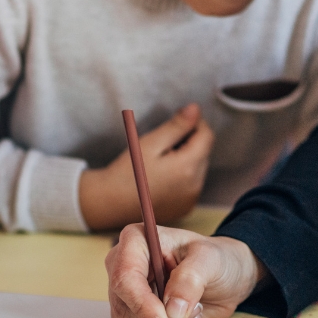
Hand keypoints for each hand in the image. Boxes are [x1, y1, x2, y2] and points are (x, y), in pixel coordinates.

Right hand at [80, 103, 214, 231]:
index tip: (175, 122)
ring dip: (186, 160)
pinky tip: (161, 177)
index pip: (207, 136)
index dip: (195, 123)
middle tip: (161, 144)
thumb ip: (177, 126)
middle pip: (204, 153)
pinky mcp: (185, 208)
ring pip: (198, 168)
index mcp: (188, 168)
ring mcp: (191, 200)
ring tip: (159, 162)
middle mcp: (195, 187)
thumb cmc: (127, 171)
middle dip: (189, 143)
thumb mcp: (151, 143)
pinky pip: (191, 185)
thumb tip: (196, 109)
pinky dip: (182, 176)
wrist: (109, 203)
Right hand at [106, 225, 263, 317]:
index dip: (141, 303)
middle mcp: (123, 265)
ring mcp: (125, 291)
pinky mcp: (131, 313)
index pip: (125, 276)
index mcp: (137, 240)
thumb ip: (190, 280)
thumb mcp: (210, 261)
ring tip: (191, 315)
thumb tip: (172, 311)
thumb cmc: (215, 260)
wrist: (224, 279)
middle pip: (123, 305)